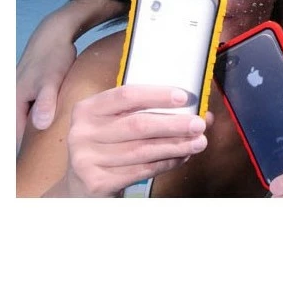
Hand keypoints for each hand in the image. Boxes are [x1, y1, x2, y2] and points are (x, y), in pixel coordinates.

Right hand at [16, 27, 76, 148]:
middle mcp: (15, 101)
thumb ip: (44, 102)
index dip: (29, 152)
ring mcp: (25, 96)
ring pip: (32, 121)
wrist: (55, 35)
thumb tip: (40, 125)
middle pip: (23, 131)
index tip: (43, 165)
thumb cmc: (53, 57)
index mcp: (14, 102)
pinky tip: (63, 123)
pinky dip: (49, 118)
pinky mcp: (36, 92)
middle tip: (55, 157)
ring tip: (62, 145)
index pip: (17, 137)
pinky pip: (40, 111)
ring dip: (44, 131)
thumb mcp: (50, 80)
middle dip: (38, 144)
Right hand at [63, 85, 207, 196]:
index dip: (157, 95)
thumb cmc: (109, 146)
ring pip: (142, 150)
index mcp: (88, 109)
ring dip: (175, 146)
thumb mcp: (119, 124)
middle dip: (173, 124)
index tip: (184, 97)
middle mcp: (82, 132)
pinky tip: (181, 158)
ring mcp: (86, 159)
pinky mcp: (96, 183)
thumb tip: (203, 115)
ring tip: (198, 143)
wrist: (79, 186)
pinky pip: (141, 170)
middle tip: (199, 124)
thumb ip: (154, 114)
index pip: (126, 95)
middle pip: (137, 125)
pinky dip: (166, 163)